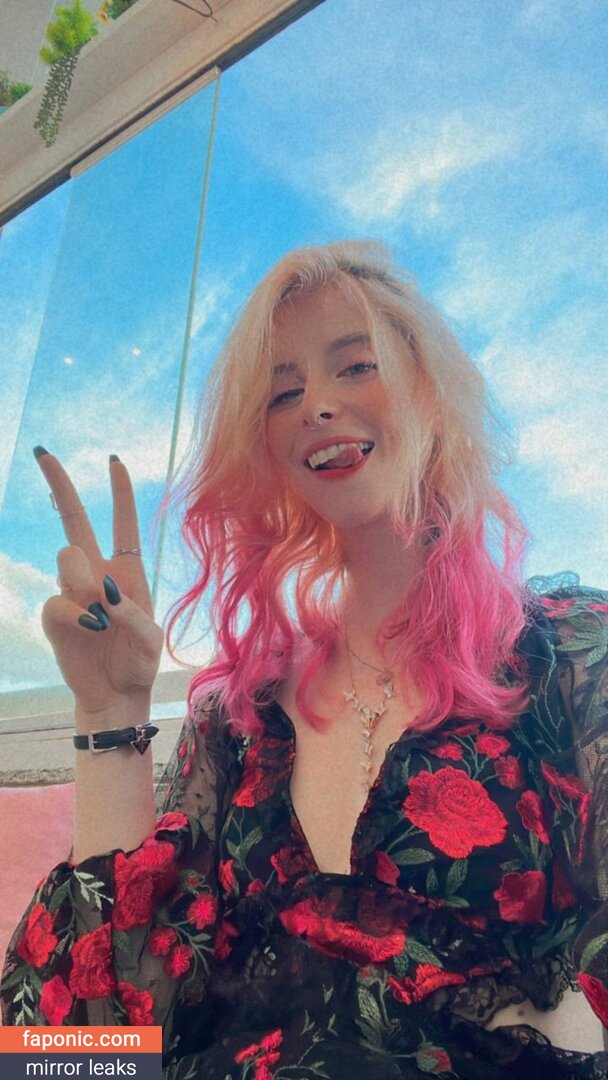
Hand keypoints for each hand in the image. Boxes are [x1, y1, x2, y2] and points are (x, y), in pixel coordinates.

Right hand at [35, 449, 163, 720]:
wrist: (116, 696)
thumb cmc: (139, 665)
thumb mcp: (150, 641)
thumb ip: (131, 614)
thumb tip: (102, 591)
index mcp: (128, 572)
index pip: (122, 523)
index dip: (120, 493)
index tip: (114, 461)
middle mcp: (98, 574)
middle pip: (74, 520)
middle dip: (60, 485)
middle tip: (43, 452)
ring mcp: (73, 593)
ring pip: (67, 558)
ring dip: (82, 580)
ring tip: (100, 617)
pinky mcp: (55, 617)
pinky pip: (56, 601)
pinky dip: (73, 613)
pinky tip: (90, 629)